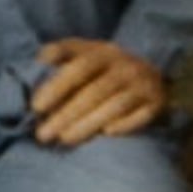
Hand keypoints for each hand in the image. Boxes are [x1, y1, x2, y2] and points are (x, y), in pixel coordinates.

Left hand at [32, 38, 165, 144]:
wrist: (151, 74)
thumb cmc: (106, 70)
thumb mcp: (87, 54)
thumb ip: (63, 55)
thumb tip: (39, 60)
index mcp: (104, 52)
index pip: (79, 66)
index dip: (57, 85)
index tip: (36, 106)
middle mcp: (125, 65)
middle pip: (94, 90)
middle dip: (67, 113)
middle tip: (43, 134)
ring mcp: (143, 84)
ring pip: (115, 106)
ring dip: (88, 124)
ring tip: (64, 140)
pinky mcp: (156, 103)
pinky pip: (139, 117)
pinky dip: (123, 126)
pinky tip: (105, 135)